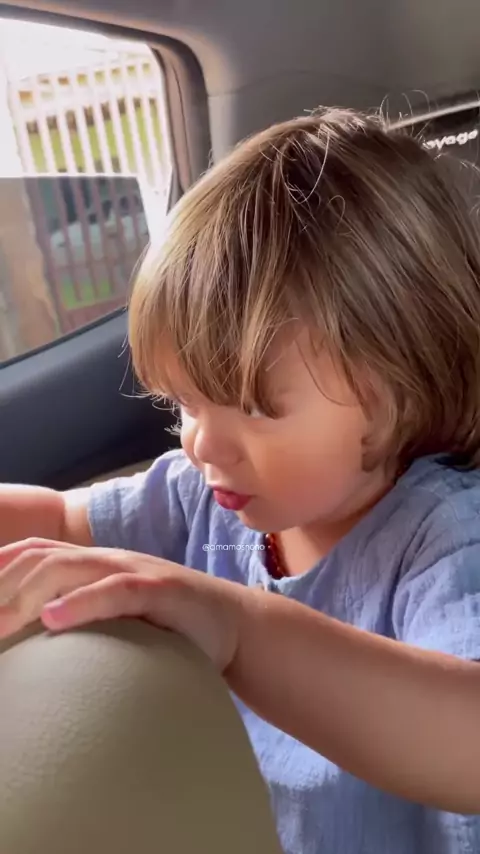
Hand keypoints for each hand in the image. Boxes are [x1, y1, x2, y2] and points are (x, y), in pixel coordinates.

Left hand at [0, 538, 242, 670]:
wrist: (232, 623)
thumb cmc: (170, 625)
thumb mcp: (121, 615)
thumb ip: (87, 614)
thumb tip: (41, 635)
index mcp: (95, 564)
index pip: (37, 552)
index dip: (0, 565)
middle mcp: (109, 560)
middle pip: (41, 558)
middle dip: (2, 586)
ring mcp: (134, 571)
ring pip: (68, 567)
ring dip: (26, 594)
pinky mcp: (161, 591)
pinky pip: (115, 591)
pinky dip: (81, 603)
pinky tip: (52, 620)